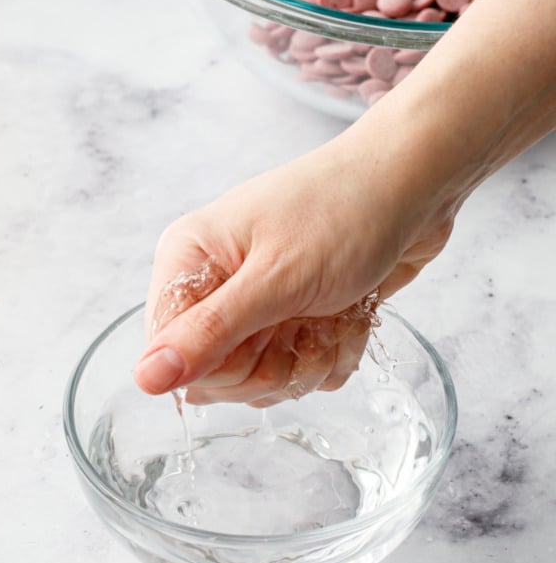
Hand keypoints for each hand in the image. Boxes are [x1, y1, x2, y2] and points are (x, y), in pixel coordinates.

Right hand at [134, 116, 454, 405]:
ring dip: (310, 359)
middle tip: (305, 324)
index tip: (263, 340)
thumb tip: (145, 378)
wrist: (416, 184)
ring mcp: (259, 302)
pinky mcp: (296, 316)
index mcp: (191, 260)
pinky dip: (333, 351)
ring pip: (264, 378)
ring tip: (335, 313)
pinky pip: (302, 369)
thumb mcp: (275, 278)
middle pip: (217, 375)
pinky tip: (351, 315)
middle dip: (272, 365)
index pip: (169, 353)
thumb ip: (209, 333)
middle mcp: (218, 283)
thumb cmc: (345, 212)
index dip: (218, 366)